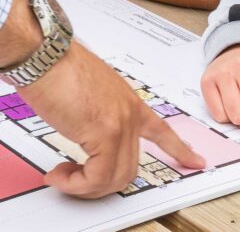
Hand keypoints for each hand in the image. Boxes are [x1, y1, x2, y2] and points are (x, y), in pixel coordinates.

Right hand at [19, 42, 206, 195]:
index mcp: (127, 100)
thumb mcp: (85, 93)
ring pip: (115, 178)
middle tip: (73, 178)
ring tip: (62, 175)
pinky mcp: (104, 132)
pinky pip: (96, 177)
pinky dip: (76, 184)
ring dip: (84, 186)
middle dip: (98, 183)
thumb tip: (84, 135)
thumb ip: (94, 115)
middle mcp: (129, 112)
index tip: (195, 161)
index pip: (161, 130)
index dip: (179, 150)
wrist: (43, 53)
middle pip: (129, 169)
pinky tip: (59, 175)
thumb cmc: (54, 67)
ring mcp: (120, 123)